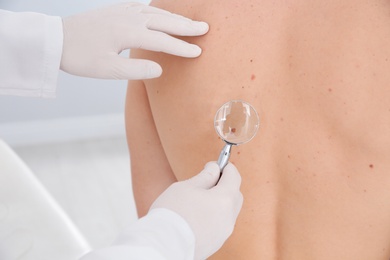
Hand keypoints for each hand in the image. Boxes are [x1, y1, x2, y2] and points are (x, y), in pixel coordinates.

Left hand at [60, 2, 208, 79]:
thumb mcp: (107, 70)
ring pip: (155, 13)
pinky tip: (162, 14)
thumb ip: (135, 70)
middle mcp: (127, 18)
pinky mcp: (115, 11)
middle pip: (163, 21)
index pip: (161, 41)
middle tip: (205, 28)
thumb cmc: (80, 57)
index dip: (181, 47)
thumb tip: (160, 70)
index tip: (198, 52)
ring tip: (190, 22)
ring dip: (174, 17)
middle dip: (186, 26)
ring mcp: (121, 12)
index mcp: (126, 33)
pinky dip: (158, 11)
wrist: (55, 40)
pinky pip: (143, 8)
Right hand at [150, 162, 242, 259]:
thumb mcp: (187, 186)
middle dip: (225, 184)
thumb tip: (214, 169)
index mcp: (224, 200)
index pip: (234, 177)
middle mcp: (228, 218)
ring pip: (227, 212)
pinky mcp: (215, 244)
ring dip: (219, 202)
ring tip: (199, 198)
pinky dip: (213, 216)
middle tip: (209, 179)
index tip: (217, 163)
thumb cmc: (173, 213)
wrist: (163, 245)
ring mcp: (223, 233)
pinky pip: (219, 224)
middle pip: (235, 195)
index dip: (227, 167)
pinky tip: (197, 214)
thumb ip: (205, 176)